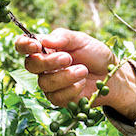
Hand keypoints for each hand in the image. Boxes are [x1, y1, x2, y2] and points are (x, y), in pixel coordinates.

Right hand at [15, 28, 135, 120]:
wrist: (112, 75)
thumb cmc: (95, 54)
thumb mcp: (82, 40)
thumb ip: (63, 37)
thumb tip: (43, 39)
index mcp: (45, 47)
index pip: (23, 45)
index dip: (24, 45)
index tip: (36, 45)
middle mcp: (44, 66)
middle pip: (31, 65)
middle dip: (49, 62)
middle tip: (68, 58)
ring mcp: (49, 83)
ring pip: (44, 82)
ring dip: (65, 76)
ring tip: (83, 70)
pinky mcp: (58, 98)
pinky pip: (56, 97)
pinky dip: (72, 89)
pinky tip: (82, 83)